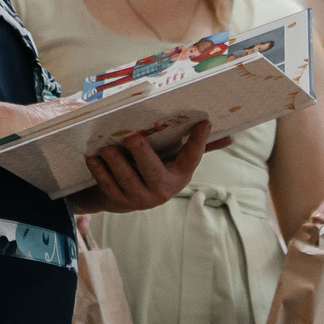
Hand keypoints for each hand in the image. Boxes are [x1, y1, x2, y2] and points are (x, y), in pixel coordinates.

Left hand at [82, 121, 206, 212]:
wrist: (124, 198)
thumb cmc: (153, 170)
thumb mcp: (174, 160)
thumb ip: (196, 148)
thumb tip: (231, 136)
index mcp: (179, 176)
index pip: (192, 157)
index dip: (198, 141)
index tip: (204, 122)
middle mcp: (163, 190)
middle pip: (154, 172)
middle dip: (143, 155)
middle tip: (133, 138)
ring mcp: (140, 198)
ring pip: (127, 180)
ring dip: (116, 164)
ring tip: (106, 148)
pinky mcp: (119, 201)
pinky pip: (108, 185)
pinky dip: (99, 171)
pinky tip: (93, 158)